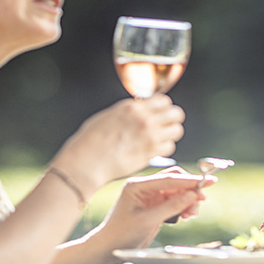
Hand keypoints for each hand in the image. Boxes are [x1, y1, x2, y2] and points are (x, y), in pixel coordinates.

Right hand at [53, 95, 185, 193]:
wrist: (86, 162)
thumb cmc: (90, 141)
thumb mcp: (107, 116)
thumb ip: (128, 112)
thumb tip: (139, 111)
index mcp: (132, 107)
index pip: (164, 100)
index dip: (163, 107)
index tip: (159, 114)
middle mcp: (144, 118)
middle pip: (176, 113)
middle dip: (173, 119)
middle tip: (165, 126)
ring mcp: (149, 136)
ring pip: (177, 130)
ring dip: (170, 135)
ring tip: (160, 139)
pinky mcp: (151, 153)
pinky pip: (169, 147)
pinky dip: (164, 149)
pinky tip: (154, 150)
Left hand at [90, 169, 214, 254]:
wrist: (109, 249)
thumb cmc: (121, 234)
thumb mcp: (147, 220)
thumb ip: (171, 207)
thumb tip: (192, 195)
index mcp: (138, 186)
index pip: (169, 179)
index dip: (189, 180)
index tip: (206, 181)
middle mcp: (144, 188)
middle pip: (175, 181)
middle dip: (190, 190)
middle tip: (202, 199)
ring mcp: (150, 197)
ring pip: (177, 192)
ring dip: (188, 200)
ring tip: (192, 214)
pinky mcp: (155, 207)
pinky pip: (175, 202)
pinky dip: (183, 207)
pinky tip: (186, 215)